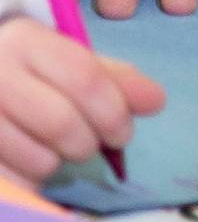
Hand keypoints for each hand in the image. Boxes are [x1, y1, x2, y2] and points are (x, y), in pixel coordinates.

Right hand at [0, 18, 164, 184]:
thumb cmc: (30, 74)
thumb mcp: (68, 64)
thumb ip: (113, 79)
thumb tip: (156, 101)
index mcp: (25, 39)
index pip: (84, 78)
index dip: (113, 111)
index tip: (123, 133)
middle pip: (61, 122)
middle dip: (89, 142)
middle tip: (93, 146)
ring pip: (39, 158)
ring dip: (60, 163)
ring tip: (56, 149)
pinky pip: (17, 181)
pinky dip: (33, 179)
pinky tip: (30, 160)